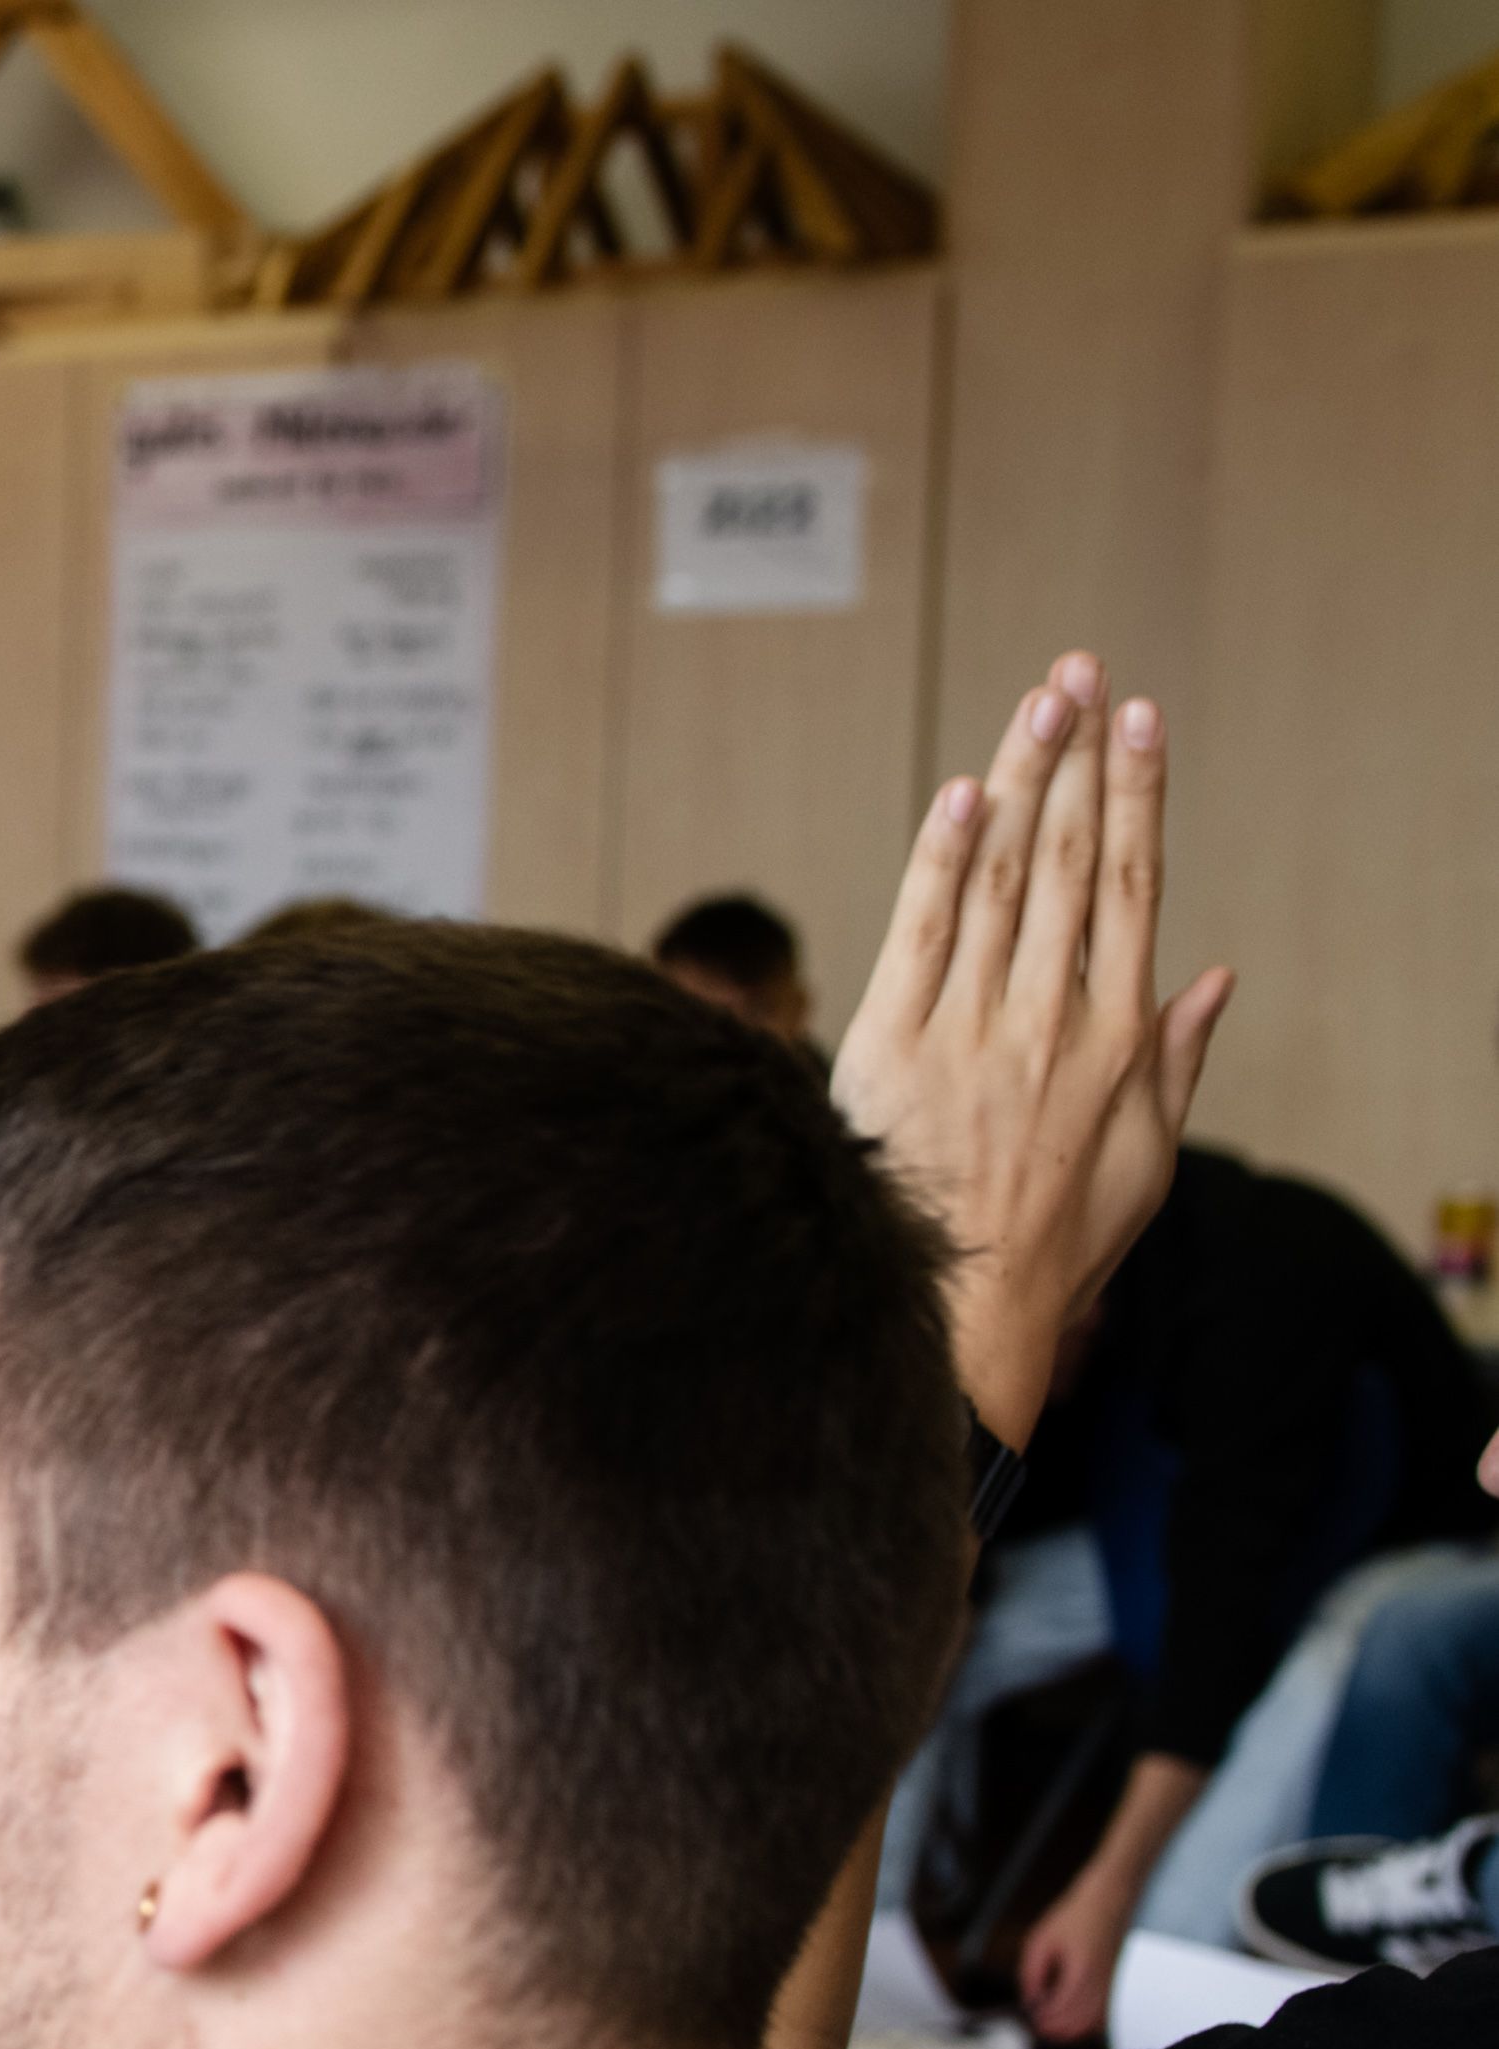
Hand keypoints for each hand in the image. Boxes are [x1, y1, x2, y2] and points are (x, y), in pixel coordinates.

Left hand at [831, 654, 1233, 1447]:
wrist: (960, 1314)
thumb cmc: (1057, 1242)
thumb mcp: (1147, 1157)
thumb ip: (1180, 1060)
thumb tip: (1216, 976)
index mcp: (1119, 1039)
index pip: (1135, 887)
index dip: (1138, 797)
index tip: (1141, 723)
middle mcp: (1050, 1019)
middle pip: (1070, 860)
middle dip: (1076, 759)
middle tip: (1082, 673)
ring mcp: (972, 1029)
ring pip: (1002, 880)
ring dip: (1018, 781)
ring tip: (1036, 702)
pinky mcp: (895, 1046)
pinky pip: (921, 934)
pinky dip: (942, 860)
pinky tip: (963, 794)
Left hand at [1018, 1865, 1133, 2043]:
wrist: (1108, 1901)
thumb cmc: (1075, 1917)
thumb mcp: (1040, 1941)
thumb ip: (1031, 1974)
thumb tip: (1030, 2001)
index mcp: (1082, 1972)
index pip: (1062, 2010)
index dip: (1044, 2020)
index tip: (1029, 2020)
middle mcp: (1101, 1983)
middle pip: (1080, 2023)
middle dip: (1056, 2029)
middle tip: (1037, 2025)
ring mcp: (1111, 1985)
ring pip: (1095, 2023)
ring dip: (1072, 2028)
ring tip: (1050, 2023)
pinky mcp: (1114, 1984)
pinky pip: (1103, 2014)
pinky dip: (1087, 2022)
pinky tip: (1070, 2016)